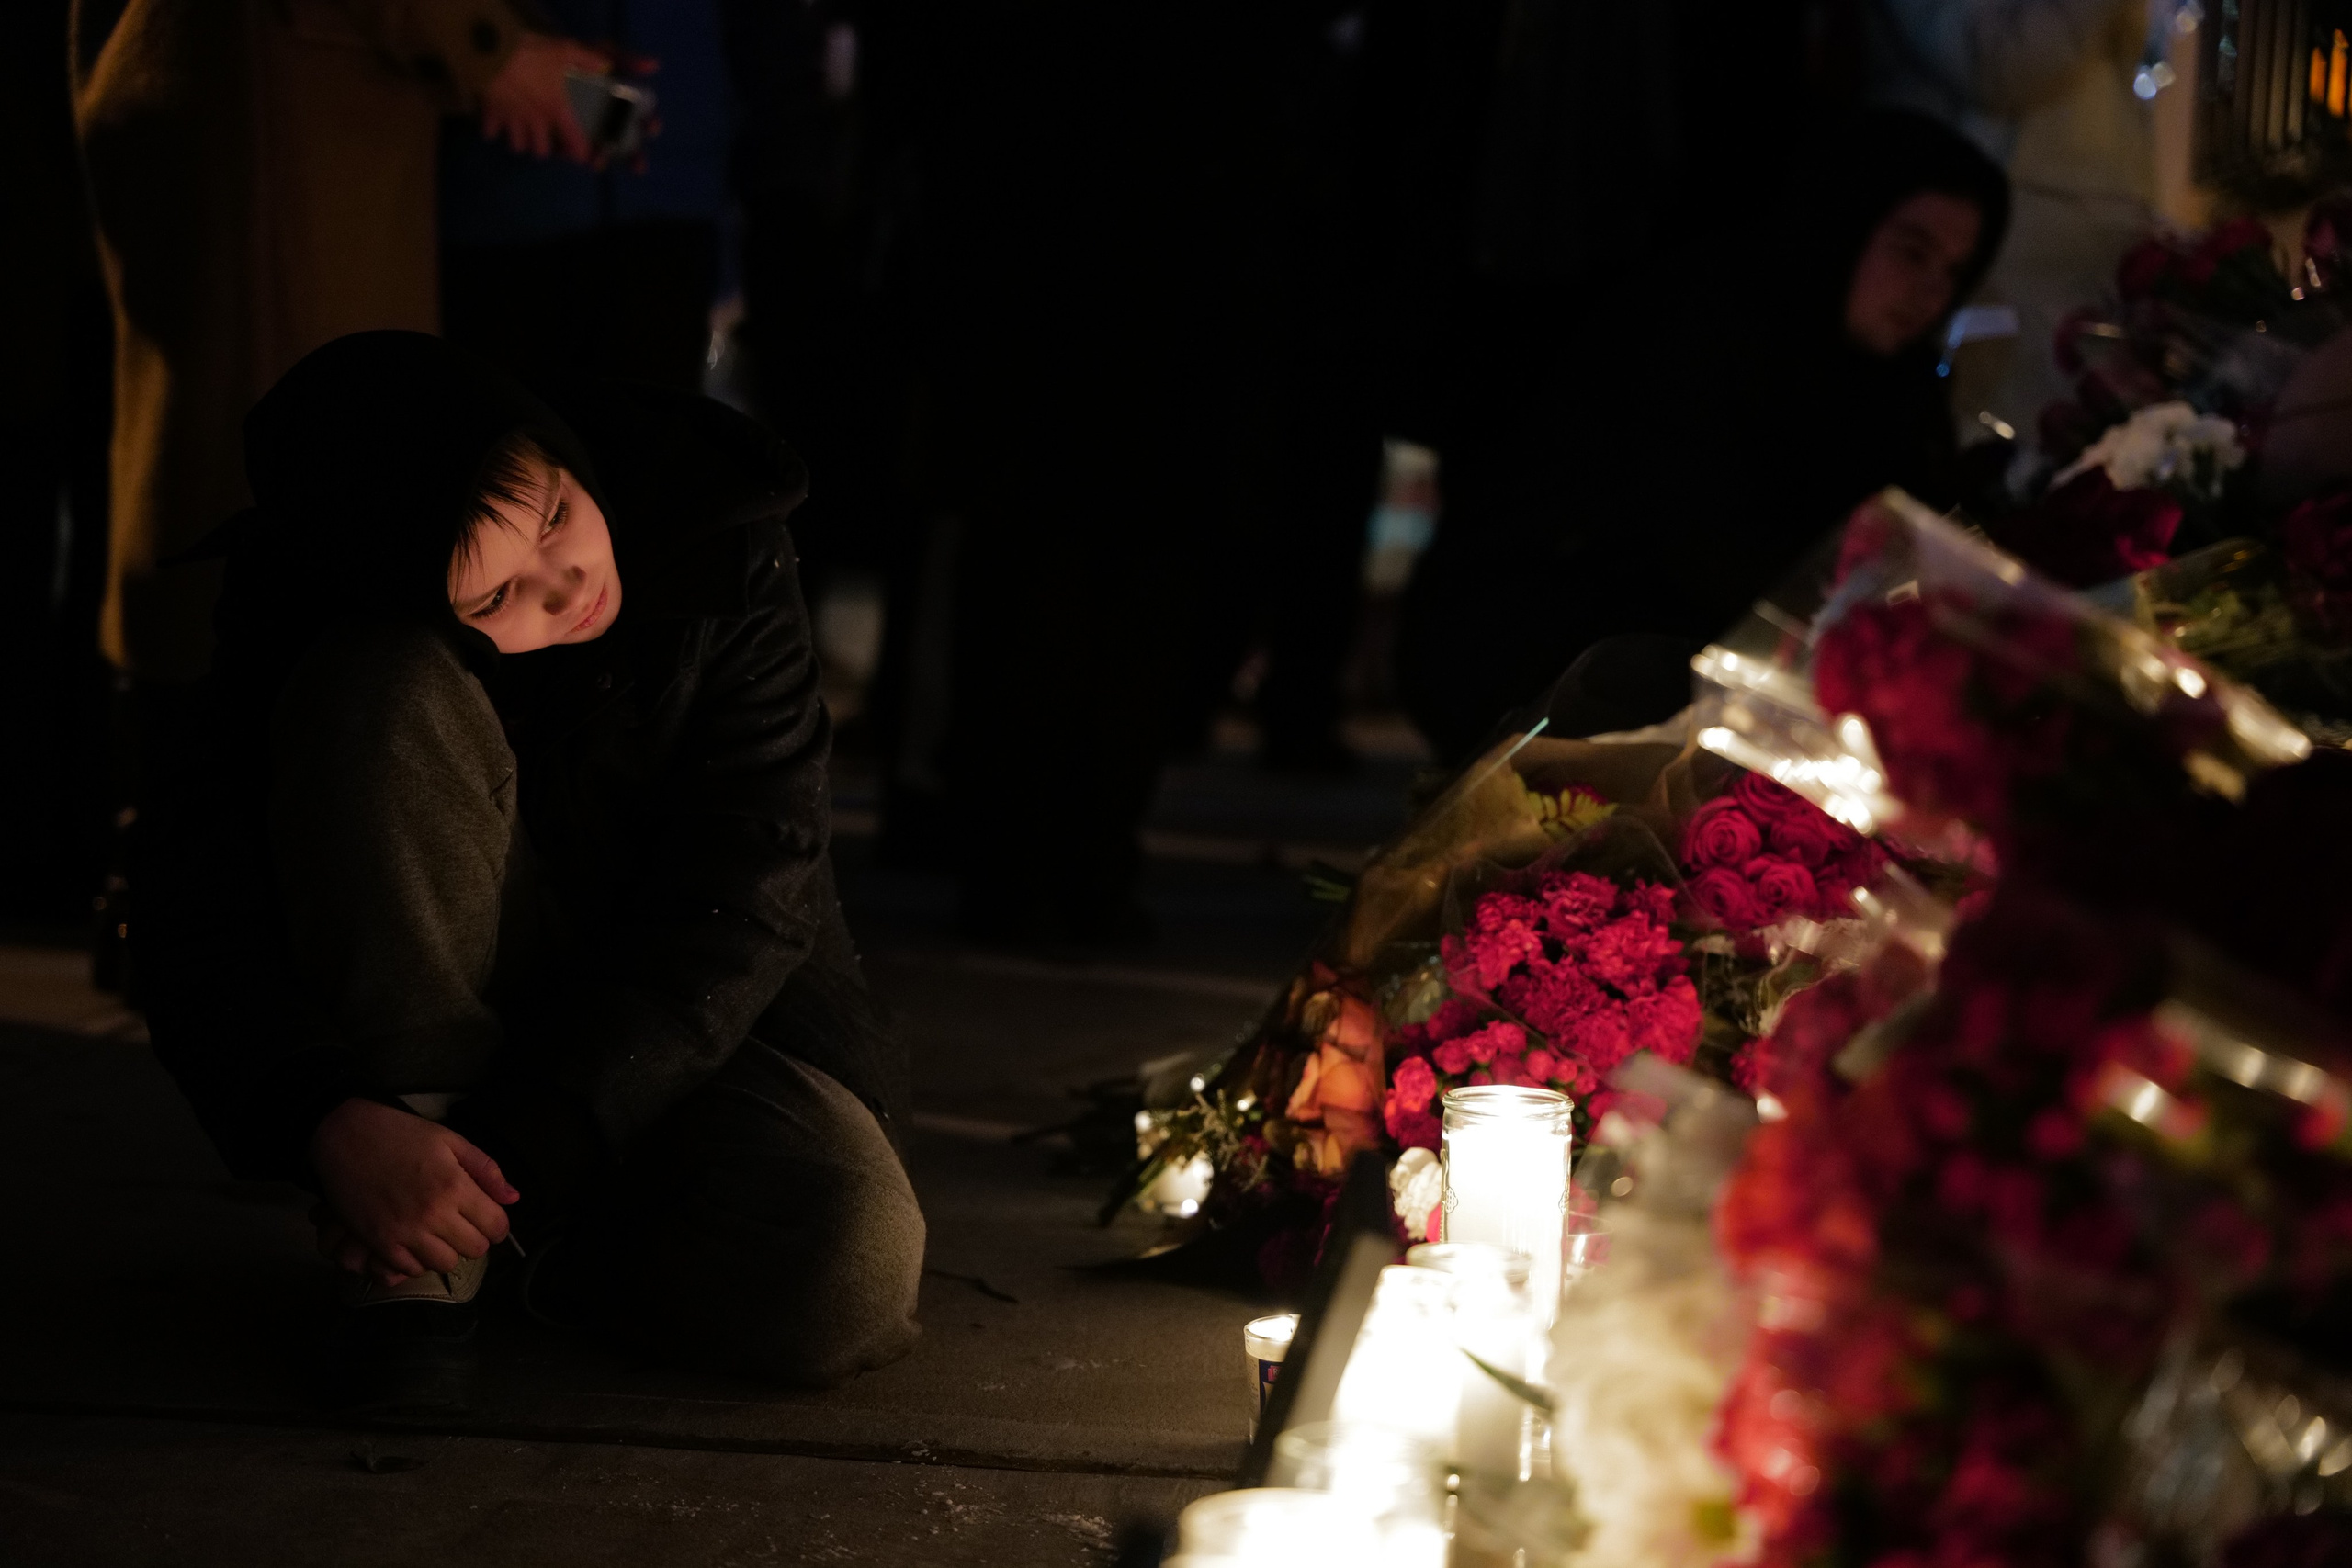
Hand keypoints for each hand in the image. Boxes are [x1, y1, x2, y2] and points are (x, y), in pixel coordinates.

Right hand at [310, 1099, 518, 1284]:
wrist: (345, 1135)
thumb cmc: (400, 1134)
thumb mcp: (450, 1140)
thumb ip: (486, 1169)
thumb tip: (513, 1197)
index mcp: (455, 1186)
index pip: (497, 1226)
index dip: (497, 1224)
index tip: (488, 1217)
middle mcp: (433, 1214)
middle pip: (475, 1249)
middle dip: (475, 1237)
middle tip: (463, 1223)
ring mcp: (404, 1232)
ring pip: (445, 1264)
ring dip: (448, 1251)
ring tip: (438, 1232)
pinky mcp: (379, 1243)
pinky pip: (410, 1269)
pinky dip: (417, 1260)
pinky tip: (414, 1241)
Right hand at [480, 33, 615, 162]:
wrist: (493, 53)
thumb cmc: (532, 54)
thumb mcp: (564, 51)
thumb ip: (586, 60)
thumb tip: (604, 67)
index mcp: (556, 109)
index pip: (573, 140)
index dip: (578, 153)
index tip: (579, 156)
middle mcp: (536, 122)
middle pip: (540, 151)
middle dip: (542, 148)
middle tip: (543, 138)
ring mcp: (513, 120)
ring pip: (518, 146)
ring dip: (520, 142)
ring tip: (521, 133)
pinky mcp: (492, 114)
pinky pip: (490, 132)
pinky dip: (492, 130)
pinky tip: (494, 125)